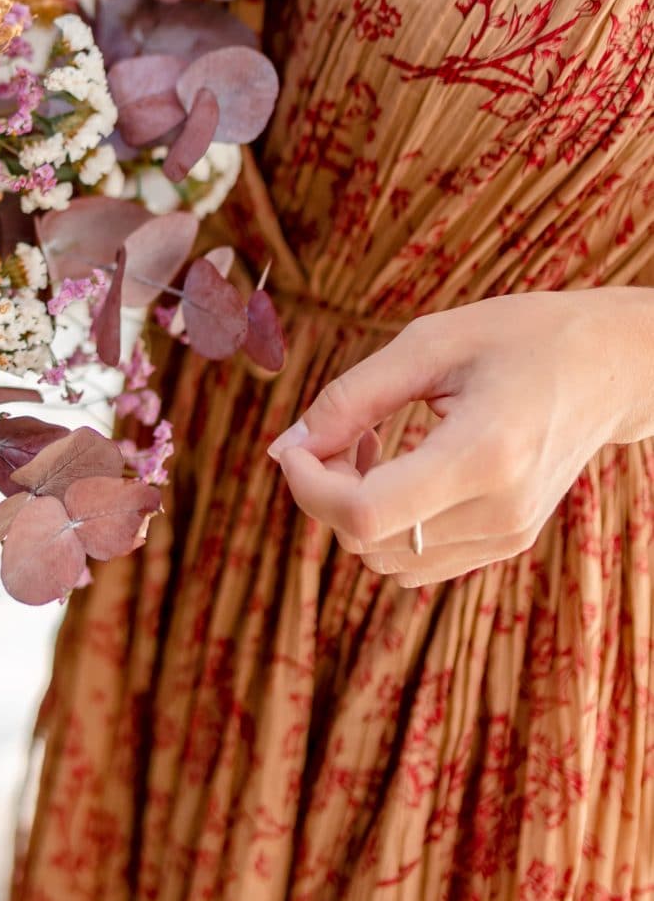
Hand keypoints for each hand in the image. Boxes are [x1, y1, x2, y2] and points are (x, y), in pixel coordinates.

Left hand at [265, 290, 653, 586]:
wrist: (610, 368)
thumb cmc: (524, 339)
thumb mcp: (431, 343)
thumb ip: (352, 396)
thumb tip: (289, 444)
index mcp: (484, 454)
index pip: (365, 514)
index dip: (309, 486)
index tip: (297, 444)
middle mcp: (499, 511)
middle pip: (366, 542)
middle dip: (327, 491)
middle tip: (342, 429)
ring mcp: (507, 535)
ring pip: (384, 560)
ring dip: (354, 510)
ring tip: (373, 444)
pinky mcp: (507, 543)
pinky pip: (415, 561)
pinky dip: (387, 524)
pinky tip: (400, 469)